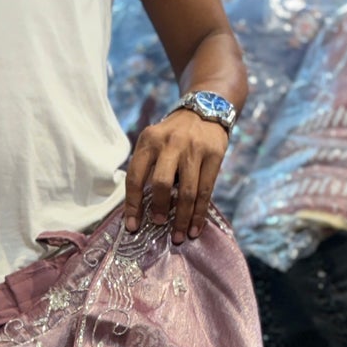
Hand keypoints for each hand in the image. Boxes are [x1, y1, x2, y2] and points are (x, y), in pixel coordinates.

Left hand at [123, 109, 228, 243]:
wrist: (205, 110)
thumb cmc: (174, 137)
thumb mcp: (155, 142)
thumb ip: (147, 168)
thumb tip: (139, 211)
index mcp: (149, 141)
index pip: (135, 176)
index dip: (132, 204)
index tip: (132, 226)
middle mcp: (170, 143)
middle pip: (161, 183)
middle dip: (158, 208)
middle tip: (158, 224)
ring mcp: (194, 149)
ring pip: (186, 191)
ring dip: (181, 218)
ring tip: (177, 237)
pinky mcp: (214, 155)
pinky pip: (206, 191)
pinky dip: (199, 214)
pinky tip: (194, 229)